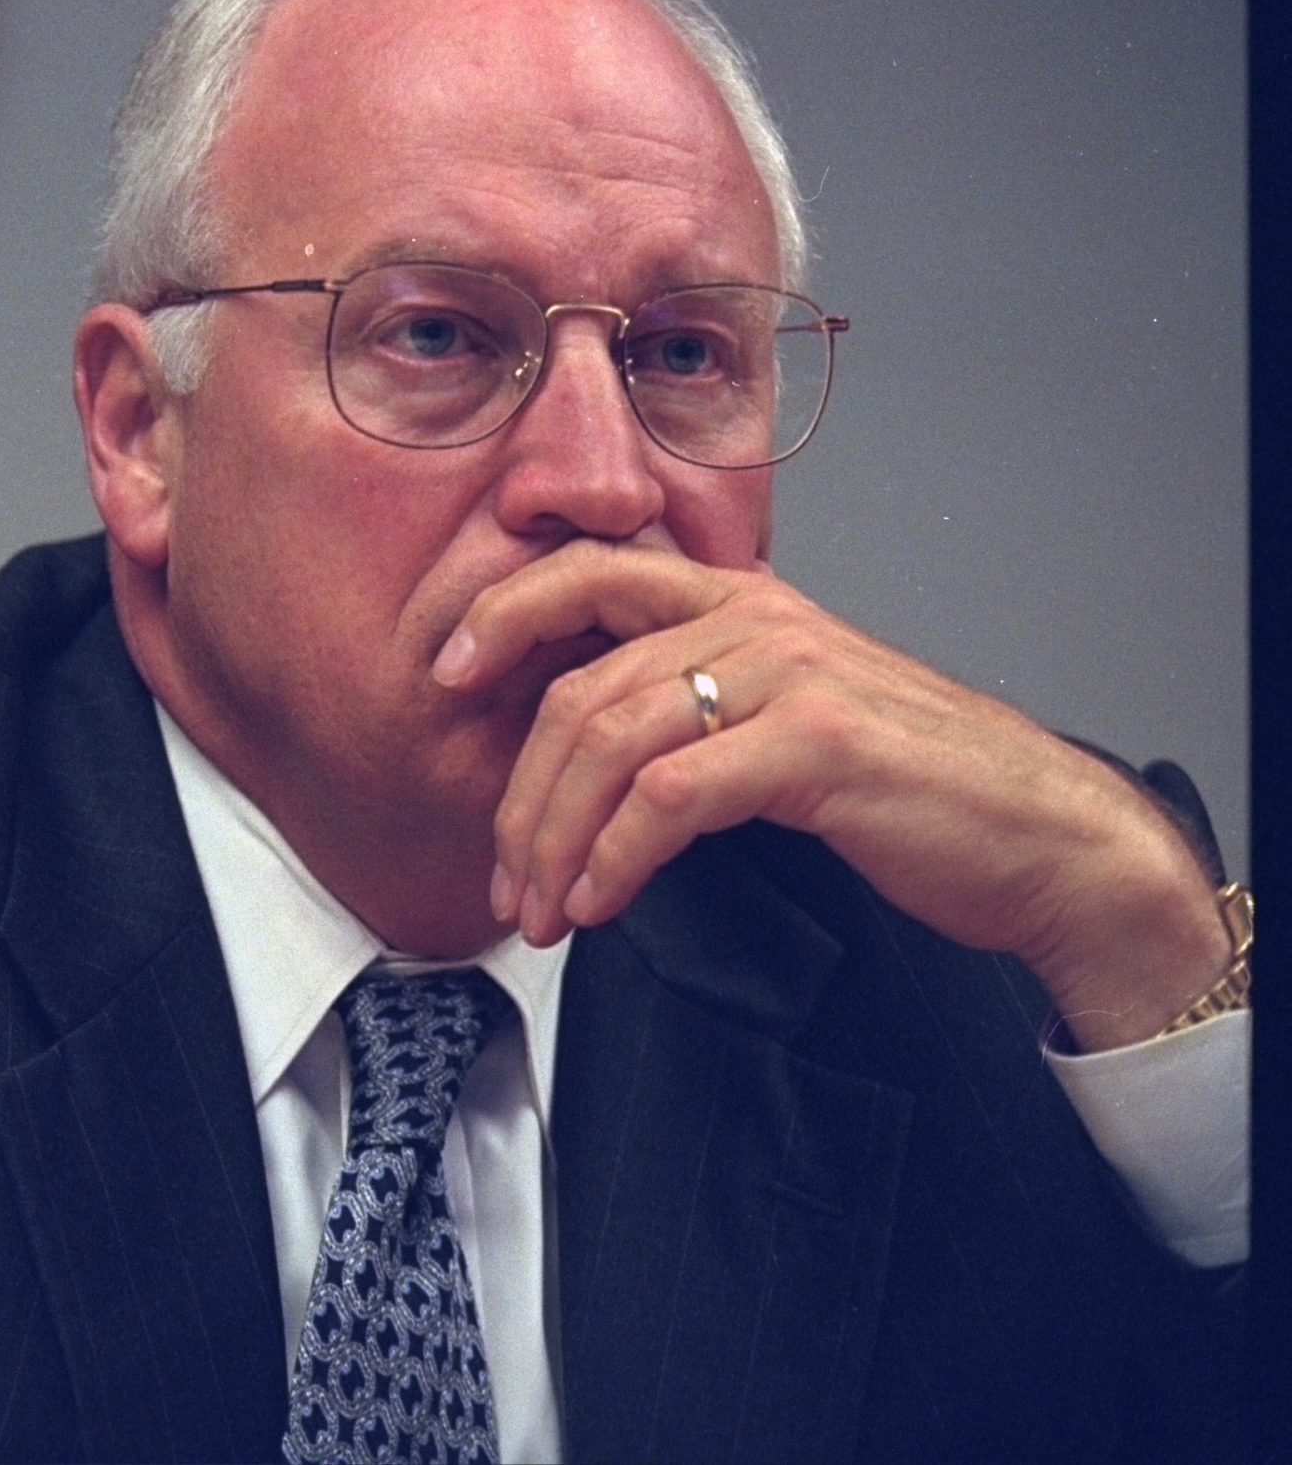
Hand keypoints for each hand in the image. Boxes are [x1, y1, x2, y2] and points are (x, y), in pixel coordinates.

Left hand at [435, 542, 1226, 1049]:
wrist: (1042, 837)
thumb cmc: (906, 788)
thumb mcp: (785, 714)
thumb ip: (695, 702)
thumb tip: (577, 752)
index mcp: (739, 598)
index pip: (586, 573)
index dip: (499, 616)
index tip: (443, 680)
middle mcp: (756, 617)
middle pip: (577, 687)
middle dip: (518, 795)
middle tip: (503, 879)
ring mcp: (787, 673)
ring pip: (609, 742)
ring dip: (555, 840)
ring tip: (541, 911)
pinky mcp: (813, 742)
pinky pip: (667, 795)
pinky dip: (614, 857)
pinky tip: (598, 902)